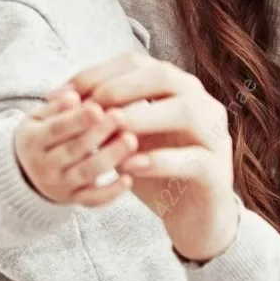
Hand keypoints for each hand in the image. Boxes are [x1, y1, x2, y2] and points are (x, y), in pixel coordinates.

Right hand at [14, 90, 137, 206]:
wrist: (27, 171)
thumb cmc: (42, 132)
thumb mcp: (39, 116)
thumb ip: (56, 106)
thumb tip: (73, 96)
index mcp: (32, 140)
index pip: (55, 129)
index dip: (76, 119)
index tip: (98, 107)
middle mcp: (43, 166)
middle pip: (73, 150)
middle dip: (98, 134)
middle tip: (120, 117)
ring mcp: (59, 186)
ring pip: (86, 174)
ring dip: (110, 158)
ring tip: (131, 140)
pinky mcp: (74, 199)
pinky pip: (93, 200)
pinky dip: (111, 192)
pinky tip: (129, 179)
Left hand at [55, 55, 238, 261]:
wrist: (193, 217)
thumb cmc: (154, 170)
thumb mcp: (123, 140)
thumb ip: (103, 119)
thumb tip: (62, 99)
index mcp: (175, 87)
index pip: (138, 63)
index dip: (99, 73)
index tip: (64, 92)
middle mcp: (199, 101)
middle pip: (165, 76)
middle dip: (122, 87)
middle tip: (91, 106)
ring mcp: (214, 133)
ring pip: (185, 111)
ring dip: (143, 117)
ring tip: (111, 129)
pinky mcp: (218, 170)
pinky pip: (193, 158)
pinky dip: (160, 161)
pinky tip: (131, 166)